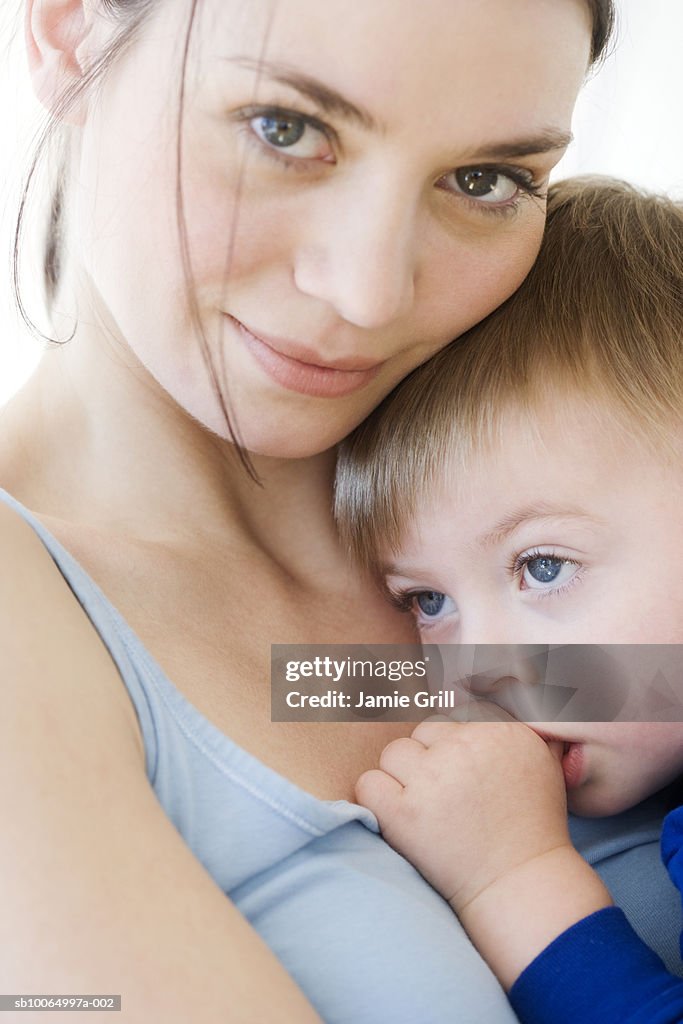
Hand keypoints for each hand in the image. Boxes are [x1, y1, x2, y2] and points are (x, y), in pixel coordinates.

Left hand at [356, 716, 568, 914]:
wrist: (521, 882)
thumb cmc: (532, 823)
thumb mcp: (540, 758)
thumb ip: (522, 719)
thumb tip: (514, 680)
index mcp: (497, 729)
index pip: (450, 716)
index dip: (451, 746)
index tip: (459, 772)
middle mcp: (464, 747)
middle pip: (420, 733)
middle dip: (427, 760)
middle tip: (444, 794)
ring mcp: (432, 779)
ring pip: (393, 754)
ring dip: (403, 778)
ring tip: (425, 808)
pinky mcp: (404, 813)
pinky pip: (369, 784)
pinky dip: (378, 799)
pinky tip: (399, 816)